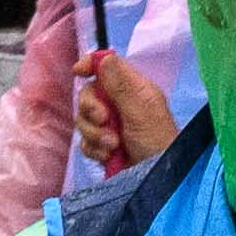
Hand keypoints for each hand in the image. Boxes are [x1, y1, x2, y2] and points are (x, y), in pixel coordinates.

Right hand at [73, 52, 180, 169]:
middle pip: (88, 94)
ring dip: (95, 134)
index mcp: (133, 89)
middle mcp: (119, 104)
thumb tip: (105, 57)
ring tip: (114, 145)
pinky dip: (94, 149)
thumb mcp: (141, 109)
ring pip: (83, 119)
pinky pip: (84, 142)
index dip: (90, 65)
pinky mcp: (102, 147)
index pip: (107, 67)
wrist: (156, 179)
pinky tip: (109, 156)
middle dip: (91, 109)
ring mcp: (109, 126)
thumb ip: (121, 84)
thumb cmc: (157, 141)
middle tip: (104, 120)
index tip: (79, 72)